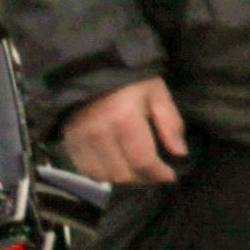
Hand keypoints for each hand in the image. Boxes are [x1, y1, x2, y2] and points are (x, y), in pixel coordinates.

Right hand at [63, 75, 186, 187]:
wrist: (90, 71)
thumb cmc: (130, 81)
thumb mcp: (157, 93)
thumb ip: (170, 123)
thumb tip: (180, 153)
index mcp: (125, 119)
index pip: (142, 160)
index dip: (158, 173)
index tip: (170, 175)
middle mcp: (100, 134)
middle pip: (122, 173)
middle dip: (143, 178)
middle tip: (155, 173)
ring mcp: (81, 140)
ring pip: (103, 176)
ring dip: (123, 179)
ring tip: (138, 170)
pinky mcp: (69, 143)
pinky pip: (86, 171)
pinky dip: (103, 174)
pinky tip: (116, 166)